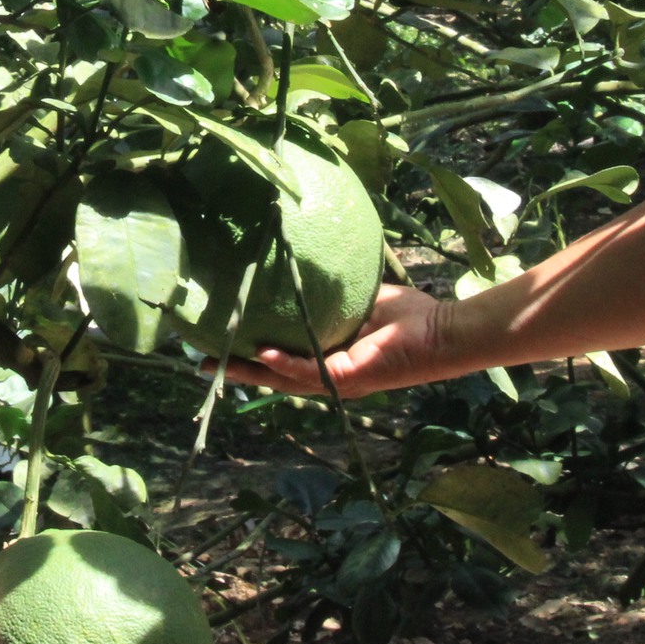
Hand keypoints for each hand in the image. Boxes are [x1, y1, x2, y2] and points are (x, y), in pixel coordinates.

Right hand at [223, 281, 452, 399]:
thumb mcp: (362, 299)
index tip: (220, 341)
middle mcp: (329, 374)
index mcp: (329, 358)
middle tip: (202, 361)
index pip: (283, 360)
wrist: (442, 333)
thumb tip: (308, 263)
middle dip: (238, 369)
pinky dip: (284, 364)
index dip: (251, 354)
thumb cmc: (411, 317)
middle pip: (273, 376)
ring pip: (283, 379)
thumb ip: (334, 292)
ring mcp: (337, 379)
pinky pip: (309, 371)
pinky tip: (261, 354)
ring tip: (217, 363)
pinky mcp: (349, 376)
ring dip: (249, 371)